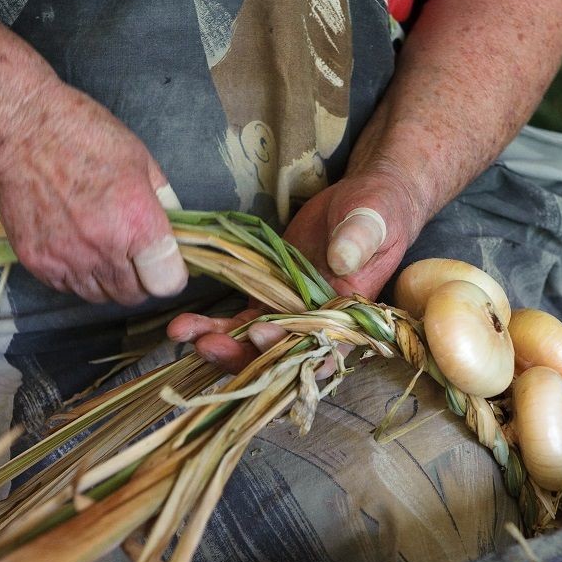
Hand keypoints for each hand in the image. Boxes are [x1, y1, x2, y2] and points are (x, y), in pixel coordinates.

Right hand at [0, 81, 187, 304]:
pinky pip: (67, 287)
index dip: (171, 274)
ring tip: (102, 250)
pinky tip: (75, 248)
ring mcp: (68, 259)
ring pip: (100, 296)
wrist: (20, 132)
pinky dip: (76, 276)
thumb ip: (163, 201)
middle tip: (133, 256)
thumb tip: (175, 229)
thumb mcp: (141, 161)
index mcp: (138, 223)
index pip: (168, 283)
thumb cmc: (83, 136)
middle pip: (134, 295)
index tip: (165, 264)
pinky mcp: (38, 262)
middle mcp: (104, 249)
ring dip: (107, 281)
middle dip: (140, 280)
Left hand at [170, 171, 423, 370]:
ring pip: (251, 344)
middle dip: (241, 355)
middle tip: (209, 343)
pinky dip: (212, 326)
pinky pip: (238, 321)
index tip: (262, 335)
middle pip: (279, 356)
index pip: (323, 349)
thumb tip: (341, 258)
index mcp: (349, 316)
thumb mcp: (376, 218)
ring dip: (218, 344)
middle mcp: (318, 324)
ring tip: (184, 334)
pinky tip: (183, 325)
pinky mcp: (269, 299)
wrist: (363, 204)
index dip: (292, 353)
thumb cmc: (379, 211)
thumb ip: (361, 238)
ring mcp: (290, 314)